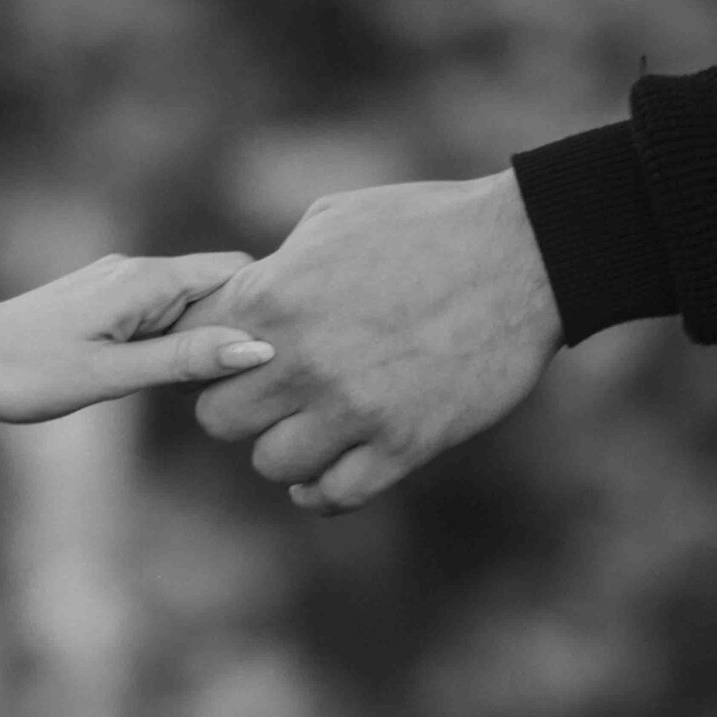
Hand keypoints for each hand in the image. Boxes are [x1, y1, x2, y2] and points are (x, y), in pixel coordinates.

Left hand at [0, 252, 272, 434]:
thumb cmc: (18, 374)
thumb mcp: (108, 375)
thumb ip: (184, 360)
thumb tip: (259, 347)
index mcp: (143, 280)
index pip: (237, 273)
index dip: (273, 305)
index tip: (302, 348)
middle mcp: (133, 271)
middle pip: (219, 285)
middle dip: (251, 323)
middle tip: (279, 378)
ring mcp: (114, 287)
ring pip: (190, 302)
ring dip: (215, 337)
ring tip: (240, 385)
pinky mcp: (98, 306)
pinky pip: (161, 315)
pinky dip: (182, 341)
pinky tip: (184, 379)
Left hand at [178, 170, 561, 513]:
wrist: (524, 255)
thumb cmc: (427, 224)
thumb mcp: (331, 221)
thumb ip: (276, 273)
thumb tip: (241, 305)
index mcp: (275, 298)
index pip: (193, 347)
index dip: (203, 350)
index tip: (229, 352)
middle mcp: (303, 361)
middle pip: (218, 418)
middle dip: (240, 403)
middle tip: (271, 392)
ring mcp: (354, 409)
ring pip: (272, 463)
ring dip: (285, 446)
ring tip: (309, 425)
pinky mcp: (404, 444)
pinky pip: (335, 495)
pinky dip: (322, 490)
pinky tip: (324, 474)